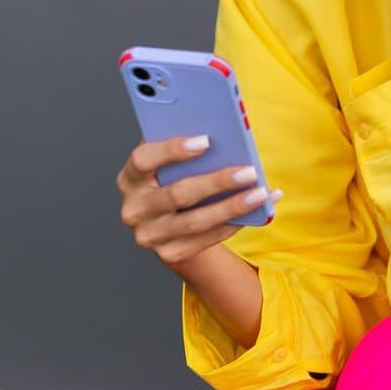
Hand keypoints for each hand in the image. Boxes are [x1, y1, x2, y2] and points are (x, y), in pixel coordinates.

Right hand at [114, 135, 282, 268]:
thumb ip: (186, 147)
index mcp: (130, 178)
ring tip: (260, 193)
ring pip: (195, 222)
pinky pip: (207, 239)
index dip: (172, 150)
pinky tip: (257, 210)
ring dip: (232, 207)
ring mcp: (150, 235)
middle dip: (216, 182)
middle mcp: (134, 209)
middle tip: (249, 172)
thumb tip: (224, 136)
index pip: (142, 160)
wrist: (168, 222)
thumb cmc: (173, 179)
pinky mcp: (170, 253)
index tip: (206, 141)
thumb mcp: (170, 163)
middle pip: (177, 194)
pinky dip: (234, 223)